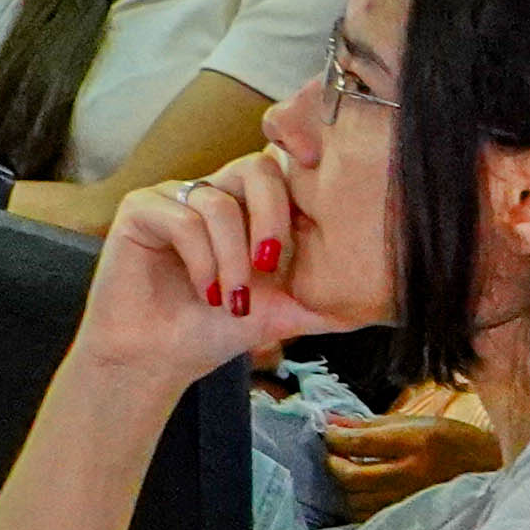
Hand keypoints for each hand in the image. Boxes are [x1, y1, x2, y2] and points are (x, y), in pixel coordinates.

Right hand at [79, 149, 332, 382]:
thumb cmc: (214, 332)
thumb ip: (326, 303)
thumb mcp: (282, 315)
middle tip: (270, 265)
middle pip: (256, 168)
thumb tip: (387, 305)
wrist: (159, 362)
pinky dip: (201, 260)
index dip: (301, 189)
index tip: (310, 225)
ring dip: (232, 258)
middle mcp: (214, 192)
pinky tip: (206, 294)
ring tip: (231, 301)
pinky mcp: (141, 208)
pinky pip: (183, 217)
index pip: (284, 172)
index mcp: (248, 207)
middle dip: (271, 217)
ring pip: (219, 202)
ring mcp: (176, 196)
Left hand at [320, 385, 497, 517]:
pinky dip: (356, 501)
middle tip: (332, 452)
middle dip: (333, 462)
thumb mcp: (417, 422)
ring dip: (342, 485)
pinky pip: (367, 516)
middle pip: (352, 476)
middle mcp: (412, 474)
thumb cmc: (452, 440)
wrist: (489, 471)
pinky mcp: (408, 519)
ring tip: (346, 468)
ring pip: (355, 501)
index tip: (327, 430)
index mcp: (416, 443)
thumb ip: (371, 424)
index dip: (334, 437)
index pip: (360, 443)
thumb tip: (331, 421)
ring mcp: (409, 501)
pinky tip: (360, 489)